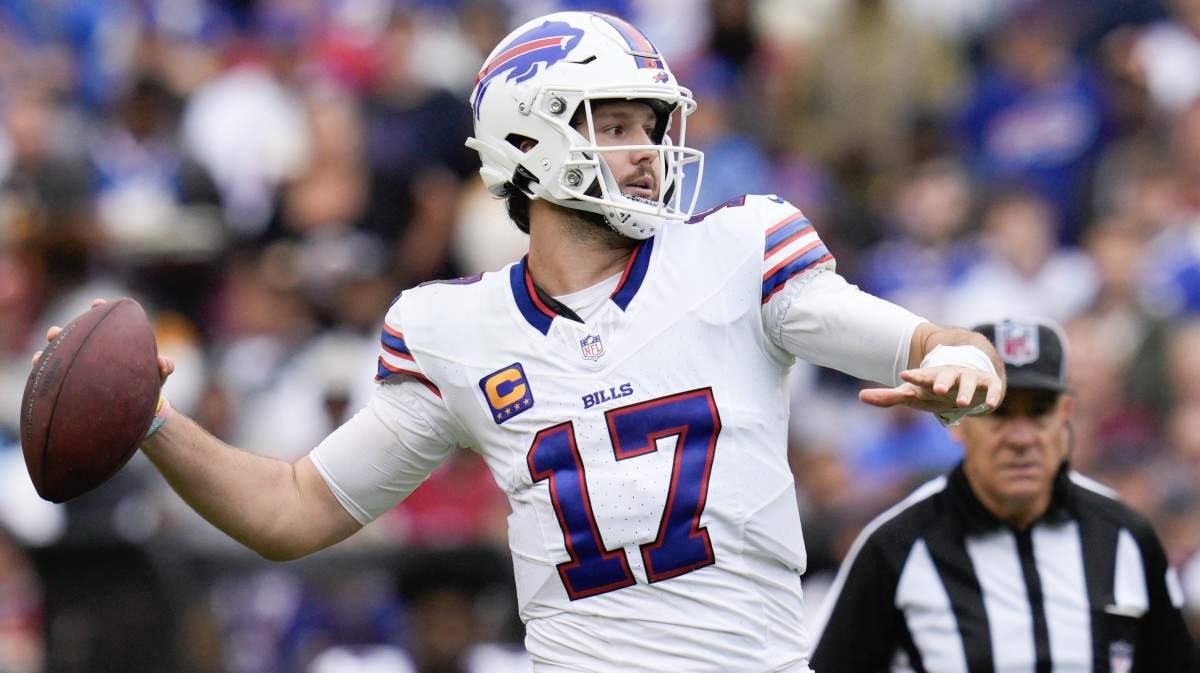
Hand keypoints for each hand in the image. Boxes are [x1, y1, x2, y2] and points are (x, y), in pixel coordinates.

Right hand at [31, 298, 174, 382]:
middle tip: (53, 333)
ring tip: (38, 358)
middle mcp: (94, 353)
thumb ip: (164, 367)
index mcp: (114, 345)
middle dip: (64, 333)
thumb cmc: (147, 385)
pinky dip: (46, 375)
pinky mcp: (74, 385)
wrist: (139, 408)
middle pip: (75, 338)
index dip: (100, 310)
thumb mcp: (157, 376)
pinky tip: (37, 372)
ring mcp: (82, 368)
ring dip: (48, 354)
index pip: (105, 322)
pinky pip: (56, 379)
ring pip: (60, 357)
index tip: (97, 304)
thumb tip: (162, 362)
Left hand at [859, 364, 1003, 414]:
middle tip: (938, 389)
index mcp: (931, 378)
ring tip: (964, 403)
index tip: (904, 375)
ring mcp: (970, 379)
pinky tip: (990, 405)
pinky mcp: (988, 384)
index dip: (914, 376)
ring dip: (967, 391)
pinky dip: (993, 396)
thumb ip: (889, 397)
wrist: (967, 375)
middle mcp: (951, 375)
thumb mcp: (913, 394)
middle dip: (942, 381)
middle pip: (945, 376)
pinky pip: (992, 389)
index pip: (921, 376)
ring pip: (969, 382)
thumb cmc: (934, 389)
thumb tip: (861, 396)